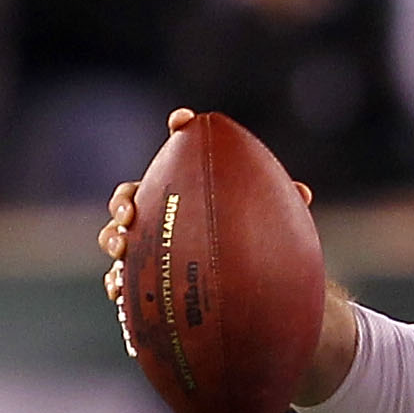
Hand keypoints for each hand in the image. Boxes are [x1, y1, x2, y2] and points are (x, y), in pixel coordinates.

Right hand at [100, 114, 314, 325]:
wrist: (242, 292)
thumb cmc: (251, 248)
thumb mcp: (265, 228)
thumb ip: (277, 207)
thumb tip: (301, 193)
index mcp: (186, 192)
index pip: (179, 153)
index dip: (180, 130)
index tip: (183, 120)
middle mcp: (160, 215)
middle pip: (129, 197)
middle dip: (124, 200)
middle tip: (132, 211)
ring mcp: (146, 249)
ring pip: (116, 236)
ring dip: (112, 237)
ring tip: (121, 246)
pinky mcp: (141, 283)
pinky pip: (120, 281)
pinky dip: (115, 282)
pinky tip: (118, 289)